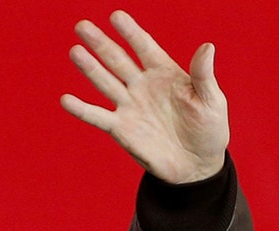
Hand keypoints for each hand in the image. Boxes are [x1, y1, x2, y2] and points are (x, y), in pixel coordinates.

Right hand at [61, 11, 228, 183]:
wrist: (198, 166)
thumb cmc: (208, 130)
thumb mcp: (212, 101)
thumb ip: (204, 75)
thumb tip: (207, 47)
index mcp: (164, 73)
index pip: (144, 47)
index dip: (131, 33)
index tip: (116, 16)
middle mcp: (142, 85)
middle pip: (117, 60)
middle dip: (101, 44)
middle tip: (82, 26)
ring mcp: (129, 105)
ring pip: (105, 82)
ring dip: (90, 68)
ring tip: (75, 52)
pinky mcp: (121, 128)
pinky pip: (98, 117)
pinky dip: (82, 110)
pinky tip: (66, 100)